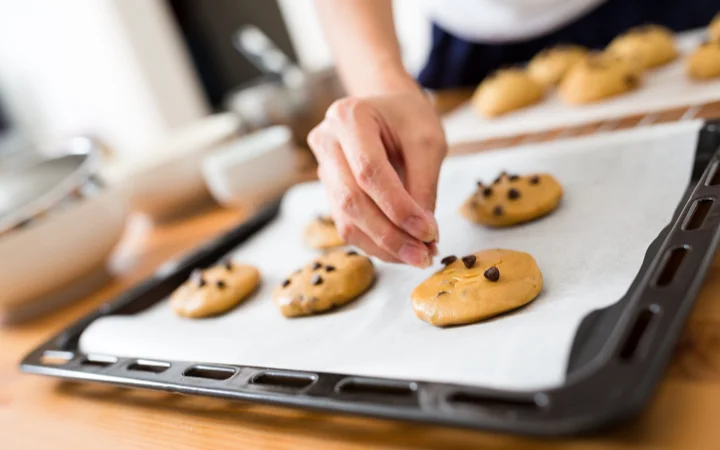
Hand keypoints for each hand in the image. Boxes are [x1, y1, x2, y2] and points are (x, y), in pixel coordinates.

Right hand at [308, 89, 446, 266]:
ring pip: (346, 219)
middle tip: (423, 255)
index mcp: (349, 117)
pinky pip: (347, 225)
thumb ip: (424, 184)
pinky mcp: (328, 191)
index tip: (429, 232)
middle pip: (352, 200)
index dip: (398, 207)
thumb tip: (424, 234)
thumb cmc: (408, 118)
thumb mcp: (428, 140)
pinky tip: (401, 249)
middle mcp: (326, 141)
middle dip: (390, 234)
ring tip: (417, 255)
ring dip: (383, 245)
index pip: (369, 171)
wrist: (388, 109)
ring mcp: (322, 168)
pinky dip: (375, 243)